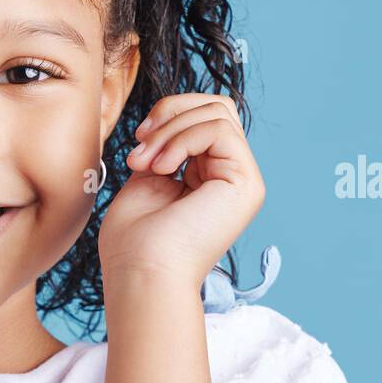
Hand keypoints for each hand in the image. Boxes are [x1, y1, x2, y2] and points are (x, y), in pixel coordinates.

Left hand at [97, 94, 265, 289]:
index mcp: (210, 178)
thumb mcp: (148, 179)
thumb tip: (167, 119)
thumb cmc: (134, 242)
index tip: (137, 141)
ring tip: (142, 163)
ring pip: (218, 113)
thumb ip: (166, 147)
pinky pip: (219, 130)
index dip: (169, 115)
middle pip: (217, 107)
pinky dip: (181, 140)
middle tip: (140, 146)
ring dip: (170, 130)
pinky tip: (160, 168)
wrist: (141, 275)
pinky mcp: (247, 184)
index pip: (204, 117)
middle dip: (171, 114)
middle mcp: (232, 177)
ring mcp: (243, 181)